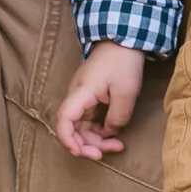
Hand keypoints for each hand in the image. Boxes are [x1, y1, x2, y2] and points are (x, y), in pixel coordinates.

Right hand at [56, 41, 144, 160]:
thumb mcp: (126, 91)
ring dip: (96, 140)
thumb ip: (117, 118)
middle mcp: (77, 97)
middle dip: (88, 145)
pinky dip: (100, 131)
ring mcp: (83, 98)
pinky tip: (114, 136)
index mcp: (81, 93)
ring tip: (117, 146)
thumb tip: (109, 133)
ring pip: (82, 127)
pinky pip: (90, 121)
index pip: (64, 120)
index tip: (82, 152)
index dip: (68, 140)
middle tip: (109, 152)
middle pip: (73, 129)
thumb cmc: (123, 61)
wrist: (124, 39)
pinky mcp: (91, 98)